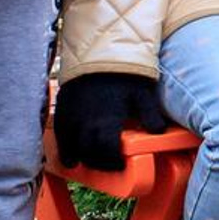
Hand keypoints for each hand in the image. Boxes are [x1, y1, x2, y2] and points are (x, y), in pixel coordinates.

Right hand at [51, 71, 172, 173]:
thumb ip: (150, 115)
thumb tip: (159, 132)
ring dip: (83, 158)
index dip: (113, 162)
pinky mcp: (61, 113)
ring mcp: (70, 119)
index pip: (107, 152)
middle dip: (99, 163)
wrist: (98, 54)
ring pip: (73, 148)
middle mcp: (85, 124)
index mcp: (106, 121)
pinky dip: (64, 151)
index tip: (120, 165)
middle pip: (89, 154)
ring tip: (93, 161)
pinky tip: (71, 160)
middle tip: (109, 164)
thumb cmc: (124, 75)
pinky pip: (59, 138)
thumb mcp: (143, 94)